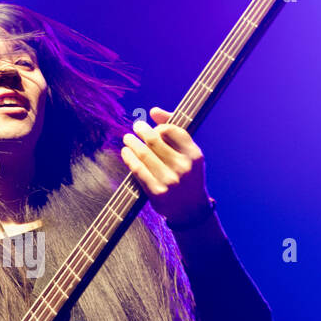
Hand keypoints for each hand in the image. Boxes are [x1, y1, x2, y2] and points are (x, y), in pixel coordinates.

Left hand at [120, 107, 212, 224]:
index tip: (153, 128)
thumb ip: (174, 130)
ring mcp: (170, 181)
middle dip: (142, 131)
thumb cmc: (187, 175)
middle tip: (136, 127)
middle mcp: (183, 167)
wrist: (190, 209)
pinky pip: (138, 170)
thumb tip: (154, 111)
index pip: (173, 131)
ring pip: (144, 154)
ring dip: (132, 143)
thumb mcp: (188, 154)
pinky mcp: (157, 193)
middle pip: (155, 141)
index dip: (160, 126)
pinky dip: (129, 158)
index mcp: (194, 155)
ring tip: (127, 139)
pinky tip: (125, 152)